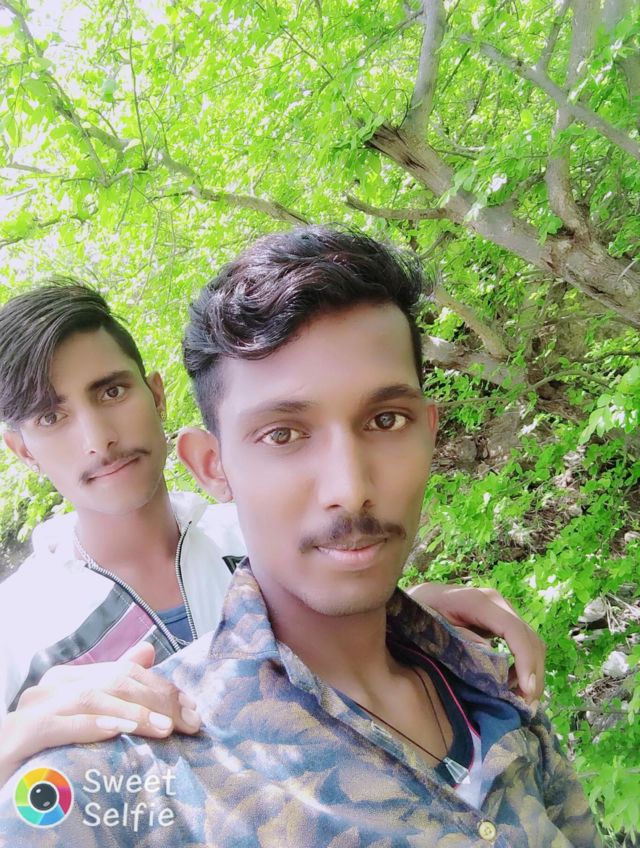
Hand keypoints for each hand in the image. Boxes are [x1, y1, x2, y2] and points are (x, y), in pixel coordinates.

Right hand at [0, 642, 200, 785]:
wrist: (0, 778)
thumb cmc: (45, 752)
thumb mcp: (83, 719)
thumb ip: (113, 686)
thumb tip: (148, 651)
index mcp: (68, 679)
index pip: (126, 673)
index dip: (162, 689)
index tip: (193, 710)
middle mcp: (51, 686)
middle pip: (114, 683)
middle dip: (157, 701)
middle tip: (188, 723)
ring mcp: (33, 708)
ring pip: (92, 699)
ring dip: (133, 714)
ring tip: (164, 728)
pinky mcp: (19, 735)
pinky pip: (59, 725)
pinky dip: (90, 726)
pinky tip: (116, 732)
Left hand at [407, 582, 543, 704]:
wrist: (417, 598)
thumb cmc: (419, 612)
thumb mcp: (431, 626)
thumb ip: (457, 637)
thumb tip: (490, 651)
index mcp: (478, 602)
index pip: (513, 630)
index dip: (524, 659)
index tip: (527, 689)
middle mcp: (496, 602)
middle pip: (529, 637)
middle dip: (533, 672)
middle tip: (526, 706)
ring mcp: (500, 610)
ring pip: (530, 641)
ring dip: (531, 671)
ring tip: (521, 700)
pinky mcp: (499, 620)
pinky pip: (521, 642)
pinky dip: (523, 665)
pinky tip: (511, 685)